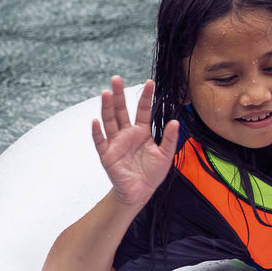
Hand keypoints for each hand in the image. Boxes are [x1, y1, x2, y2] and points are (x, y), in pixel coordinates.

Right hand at [92, 76, 178, 206]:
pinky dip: (97, 132)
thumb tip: (176, 121)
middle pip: (121, 110)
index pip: (143, 110)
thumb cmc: (152, 173)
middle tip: (116, 78)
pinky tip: (95, 121)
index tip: (150, 82)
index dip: (146, 96)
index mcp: (142, 131)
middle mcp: (127, 134)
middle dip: (119, 95)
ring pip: (110, 121)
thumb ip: (170, 138)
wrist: (140, 192)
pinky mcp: (107, 155)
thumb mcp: (166, 154)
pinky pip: (101, 141)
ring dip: (107, 108)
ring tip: (106, 93)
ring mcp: (115, 143)